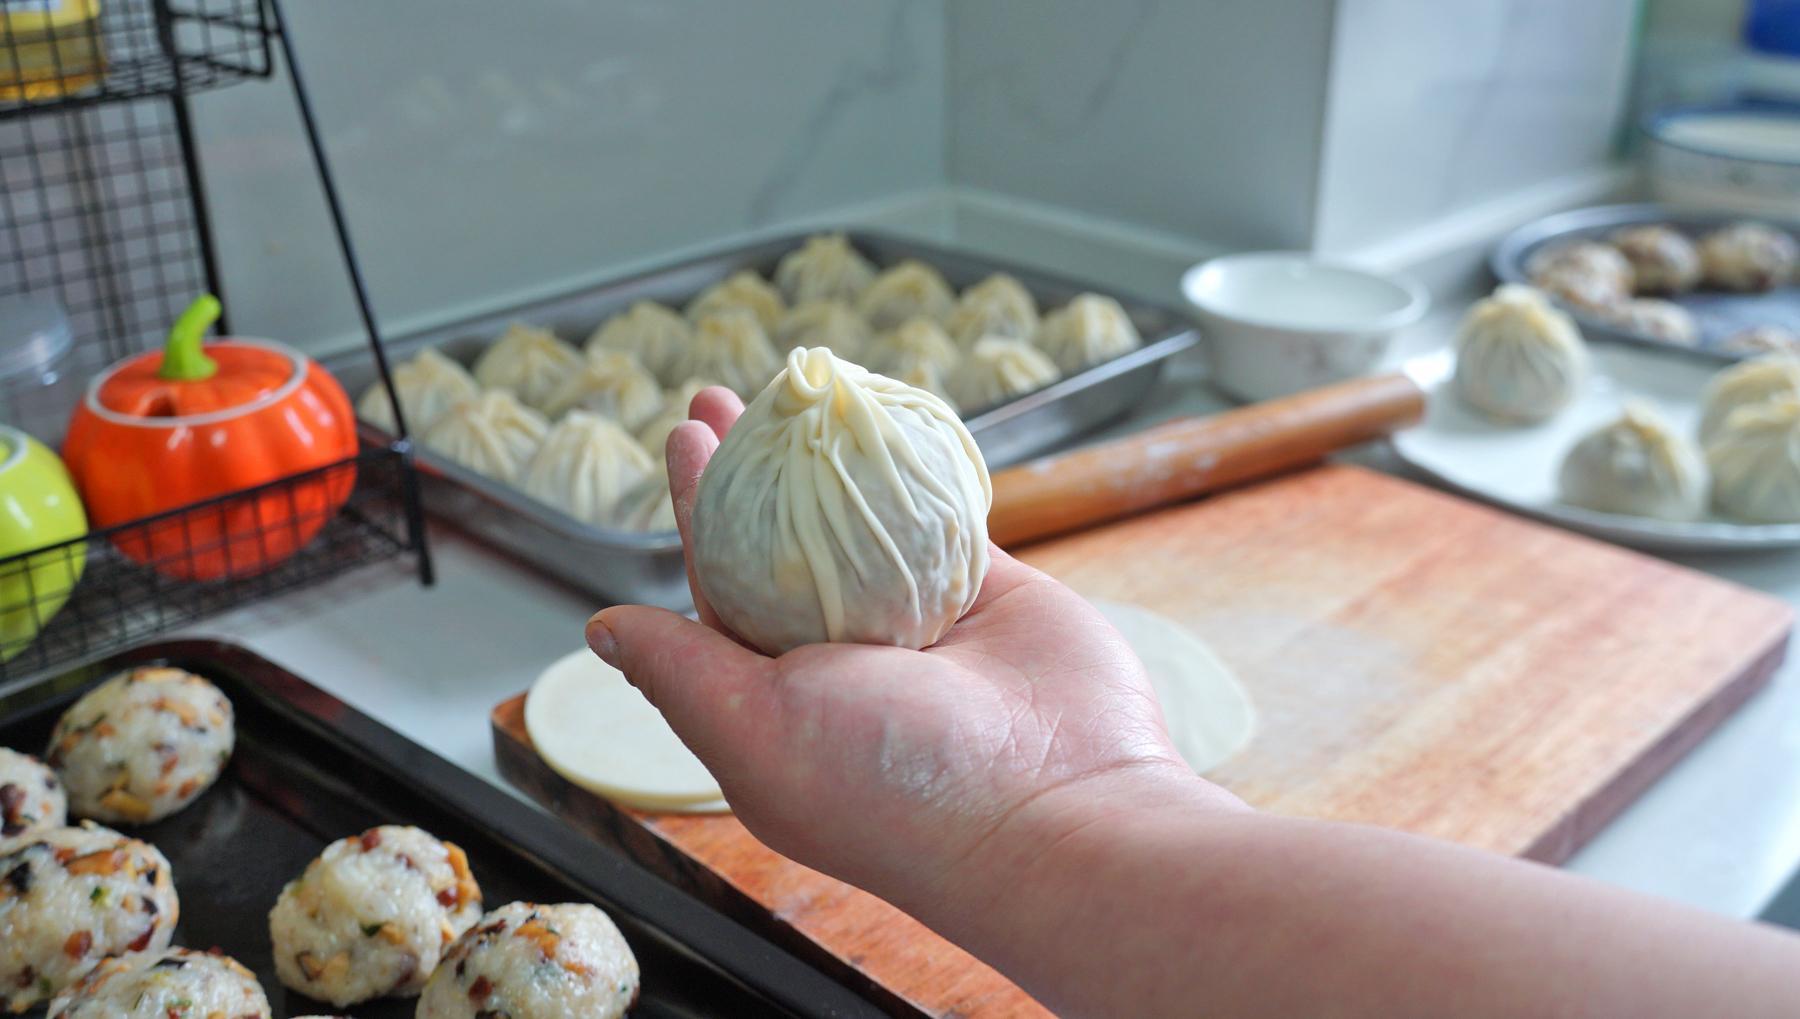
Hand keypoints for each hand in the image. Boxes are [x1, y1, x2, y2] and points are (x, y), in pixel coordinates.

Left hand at [586, 387, 1236, 912]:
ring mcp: (918, 630)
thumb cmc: (894, 787)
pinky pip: (942, 520)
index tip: (686, 438)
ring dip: (826, 457)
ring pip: (859, 524)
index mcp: (773, 705)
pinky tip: (880, 423)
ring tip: (798, 389)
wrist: (1058, 807)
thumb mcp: (754, 731)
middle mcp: (842, 667)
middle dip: (749, 467)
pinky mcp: (989, 598)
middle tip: (724, 398)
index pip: (718, 587)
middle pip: (781, 544)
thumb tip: (602, 629)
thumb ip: (678, 671)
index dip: (698, 508)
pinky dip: (913, 473)